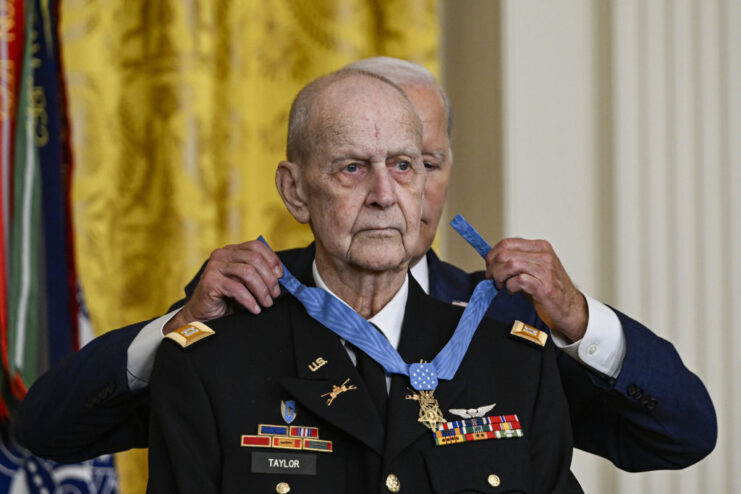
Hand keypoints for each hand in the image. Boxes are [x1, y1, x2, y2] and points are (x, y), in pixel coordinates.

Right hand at [163, 240, 282, 333]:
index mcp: (232, 250)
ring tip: (267, 303)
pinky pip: (237, 288)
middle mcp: (222, 254)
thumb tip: (280, 275)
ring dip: (261, 290)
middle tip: (275, 294)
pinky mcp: (210, 281)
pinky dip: (250, 300)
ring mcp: (215, 266)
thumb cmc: (228, 298)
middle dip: (269, 278)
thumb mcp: (246, 282)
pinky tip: (255, 309)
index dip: (272, 259)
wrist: (205, 314)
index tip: (280, 276)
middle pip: (254, 259)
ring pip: (248, 273)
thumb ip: (259, 274)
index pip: (256, 246)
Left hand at [485, 238, 587, 341]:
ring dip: (500, 277)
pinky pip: (518, 281)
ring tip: (502, 285)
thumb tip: (492, 260)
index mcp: (540, 247)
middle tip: (493, 279)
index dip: (492, 255)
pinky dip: (510, 287)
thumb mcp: (534, 267)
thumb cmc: (549, 288)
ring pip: (510, 265)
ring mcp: (545, 271)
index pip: (507, 243)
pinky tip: (512, 291)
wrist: (569, 308)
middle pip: (505, 254)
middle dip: (493, 268)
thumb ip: (517, 260)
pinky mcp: (544, 287)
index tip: (489, 266)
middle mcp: (544, 256)